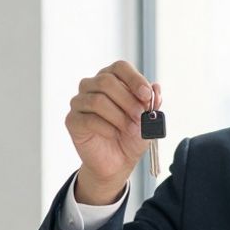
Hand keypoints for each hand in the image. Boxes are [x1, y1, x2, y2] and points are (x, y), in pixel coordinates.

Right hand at [65, 61, 161, 204]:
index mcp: (111, 79)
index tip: (146, 95)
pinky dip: (106, 128)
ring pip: (97, 100)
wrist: (118, 162)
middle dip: (128, 100)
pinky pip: (88, 119)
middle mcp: (92, 86)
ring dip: (119, 116)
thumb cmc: (131, 136)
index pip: (120, 67)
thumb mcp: (148, 119)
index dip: (134, 79)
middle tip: (141, 116)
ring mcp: (79, 102)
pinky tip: (114, 135)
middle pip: (106, 81)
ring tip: (130, 129)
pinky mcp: (72, 120)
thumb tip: (156, 87)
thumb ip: (152, 103)